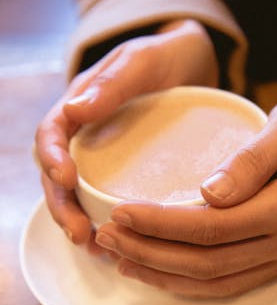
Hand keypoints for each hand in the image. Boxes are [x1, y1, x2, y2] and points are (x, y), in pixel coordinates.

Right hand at [34, 19, 218, 244]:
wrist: (196, 62)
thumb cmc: (168, 55)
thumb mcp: (144, 60)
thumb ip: (114, 82)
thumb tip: (76, 109)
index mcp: (81, 104)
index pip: (52, 133)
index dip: (52, 159)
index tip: (66, 180)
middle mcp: (86, 135)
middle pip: (58, 175)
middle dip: (63, 207)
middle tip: (80, 234)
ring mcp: (104, 156)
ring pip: (80, 195)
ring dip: (82, 223)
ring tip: (97, 250)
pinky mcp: (126, 173)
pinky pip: (108, 201)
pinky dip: (111, 225)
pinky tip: (123, 248)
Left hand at [94, 91, 276, 297]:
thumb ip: (253, 160)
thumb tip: (209, 192)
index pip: (212, 227)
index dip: (161, 224)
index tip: (121, 212)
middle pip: (206, 261)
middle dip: (151, 252)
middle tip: (108, 235)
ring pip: (213, 281)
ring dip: (163, 274)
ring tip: (120, 257)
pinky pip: (228, 285)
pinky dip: (188, 285)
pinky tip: (157, 273)